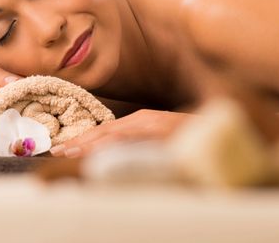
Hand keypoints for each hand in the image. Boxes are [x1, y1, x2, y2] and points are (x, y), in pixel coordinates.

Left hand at [49, 109, 191, 157]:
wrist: (223, 127)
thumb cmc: (190, 136)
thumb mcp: (160, 137)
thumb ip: (139, 142)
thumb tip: (114, 154)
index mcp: (141, 120)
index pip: (105, 131)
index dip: (83, 140)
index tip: (62, 149)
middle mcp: (144, 120)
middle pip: (105, 132)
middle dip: (79, 143)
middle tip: (54, 153)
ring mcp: (154, 127)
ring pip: (115, 136)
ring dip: (90, 146)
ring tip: (68, 154)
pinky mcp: (164, 135)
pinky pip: (135, 143)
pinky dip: (115, 149)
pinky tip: (100, 157)